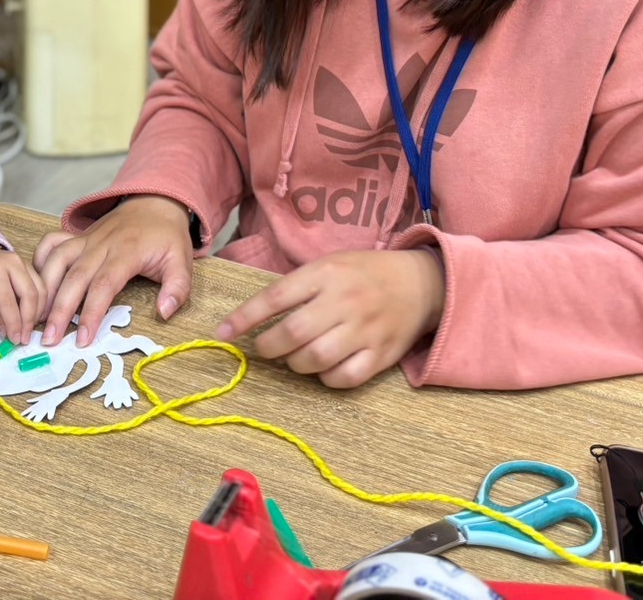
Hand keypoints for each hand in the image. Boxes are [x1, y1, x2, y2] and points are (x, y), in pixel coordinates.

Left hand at [0, 246, 45, 345]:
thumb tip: (9, 334)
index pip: (8, 301)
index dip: (14, 323)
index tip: (16, 340)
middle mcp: (14, 263)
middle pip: (30, 295)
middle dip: (29, 320)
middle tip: (25, 338)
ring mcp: (25, 263)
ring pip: (41, 291)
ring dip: (38, 313)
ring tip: (29, 330)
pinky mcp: (31, 266)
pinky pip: (41, 286)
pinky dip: (40, 304)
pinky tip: (34, 317)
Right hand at [34, 195, 194, 347]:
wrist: (155, 202)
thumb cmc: (166, 236)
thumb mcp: (182, 261)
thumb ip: (177, 288)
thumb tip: (164, 313)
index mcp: (127, 252)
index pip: (104, 285)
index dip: (92, 313)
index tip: (82, 339)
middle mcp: (101, 244)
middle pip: (74, 278)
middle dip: (59, 310)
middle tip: (49, 339)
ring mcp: (86, 239)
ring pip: (57, 260)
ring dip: (44, 289)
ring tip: (37, 318)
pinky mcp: (77, 236)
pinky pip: (52, 243)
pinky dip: (39, 260)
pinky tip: (37, 284)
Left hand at [214, 249, 445, 388]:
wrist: (420, 283)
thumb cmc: (363, 273)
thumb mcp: (328, 265)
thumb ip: (295, 287)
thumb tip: (251, 317)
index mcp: (325, 273)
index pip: (275, 297)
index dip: (244, 318)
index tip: (223, 333)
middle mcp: (344, 301)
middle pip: (293, 333)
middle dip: (268, 346)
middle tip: (264, 348)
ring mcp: (364, 329)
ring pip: (316, 358)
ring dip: (295, 364)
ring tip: (294, 357)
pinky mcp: (381, 355)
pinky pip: (345, 377)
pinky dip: (326, 378)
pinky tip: (323, 369)